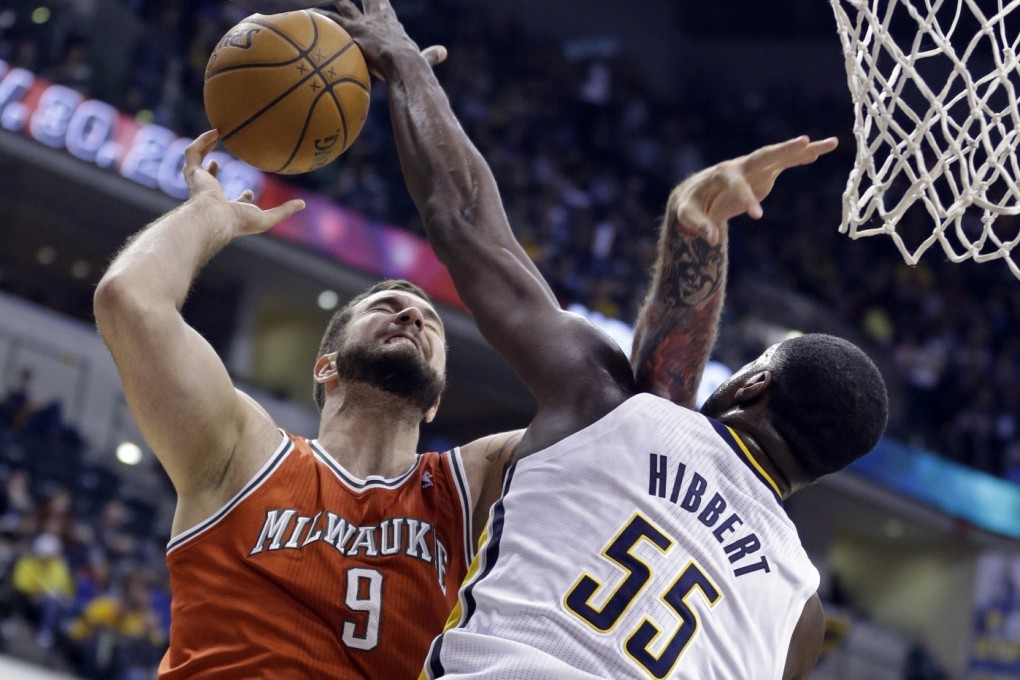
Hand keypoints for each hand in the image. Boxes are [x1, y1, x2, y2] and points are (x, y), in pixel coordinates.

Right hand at [183, 130, 304, 236]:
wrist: (216, 218)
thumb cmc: (239, 221)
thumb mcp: (268, 218)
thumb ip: (285, 211)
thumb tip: (303, 204)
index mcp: (228, 209)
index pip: (234, 203)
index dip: (243, 197)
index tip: (250, 191)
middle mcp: (211, 195)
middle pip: (209, 181)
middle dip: (212, 172)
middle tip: (218, 158)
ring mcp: (200, 183)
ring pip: (196, 163)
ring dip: (204, 148)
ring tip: (214, 134)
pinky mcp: (193, 173)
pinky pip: (193, 152)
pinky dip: (201, 141)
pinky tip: (214, 131)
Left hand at [327, 0, 445, 79]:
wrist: (404, 64)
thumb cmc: (413, 67)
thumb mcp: (422, 59)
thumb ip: (430, 55)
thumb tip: (443, 52)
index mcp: (393, 26)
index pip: (385, 11)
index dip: (381, 5)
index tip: (379, 0)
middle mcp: (377, 21)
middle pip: (368, 2)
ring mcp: (363, 25)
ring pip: (345, 8)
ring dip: (339, 2)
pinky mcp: (352, 32)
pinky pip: (330, 23)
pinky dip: (317, 18)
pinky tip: (305, 14)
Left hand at [671, 136, 838, 244]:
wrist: (697, 195)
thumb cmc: (690, 205)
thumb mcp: (687, 216)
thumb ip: (698, 226)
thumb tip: (713, 240)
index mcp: (721, 174)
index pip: (737, 184)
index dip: (746, 199)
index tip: (757, 216)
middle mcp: (740, 165)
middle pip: (763, 155)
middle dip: (783, 149)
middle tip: (804, 140)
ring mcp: (754, 167)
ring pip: (780, 155)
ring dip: (804, 149)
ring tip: (832, 142)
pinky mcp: (764, 173)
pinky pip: (786, 163)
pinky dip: (803, 157)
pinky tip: (822, 151)